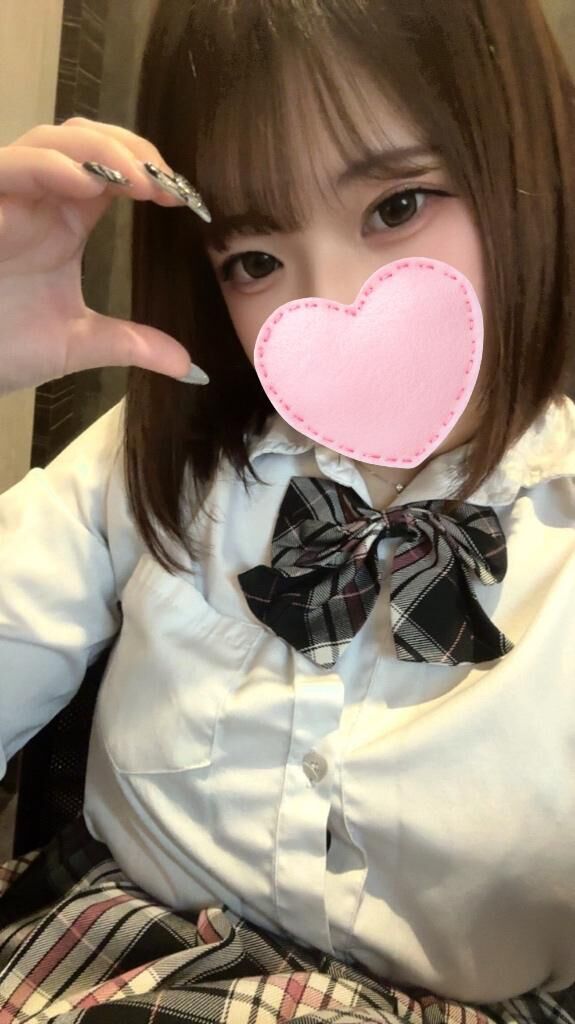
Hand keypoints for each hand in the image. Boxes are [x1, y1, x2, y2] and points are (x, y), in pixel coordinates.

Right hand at [0, 117, 208, 395]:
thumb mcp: (76, 344)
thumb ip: (132, 344)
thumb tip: (189, 367)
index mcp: (63, 221)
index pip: (111, 170)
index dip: (150, 173)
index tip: (186, 200)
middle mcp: (36, 198)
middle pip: (85, 139)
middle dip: (131, 149)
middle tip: (168, 182)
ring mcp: (3, 194)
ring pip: (49, 139)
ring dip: (99, 150)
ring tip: (140, 179)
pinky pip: (8, 164)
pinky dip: (48, 165)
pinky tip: (86, 183)